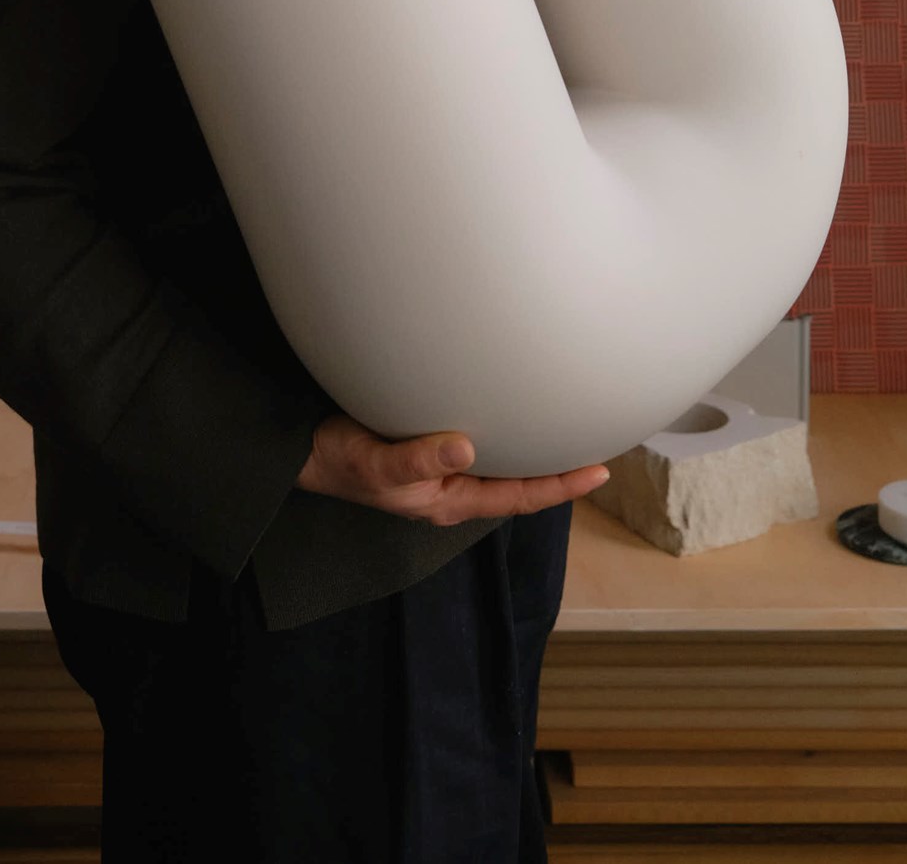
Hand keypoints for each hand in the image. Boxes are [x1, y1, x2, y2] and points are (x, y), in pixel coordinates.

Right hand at [296, 411, 609, 524]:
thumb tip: (467, 448)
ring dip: (532, 448)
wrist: (306, 449)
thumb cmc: (341, 460)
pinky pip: (481, 443)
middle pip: (518, 482)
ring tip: (565, 426)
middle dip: (557, 468)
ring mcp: (443, 469)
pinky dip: (504, 428)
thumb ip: (419, 460)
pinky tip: (510, 405)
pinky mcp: (430, 446)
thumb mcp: (378, 464)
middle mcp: (454, 487)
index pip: (518, 497)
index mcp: (450, 500)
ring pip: (501, 463)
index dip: (560, 486)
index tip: (600, 471)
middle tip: (596, 443)